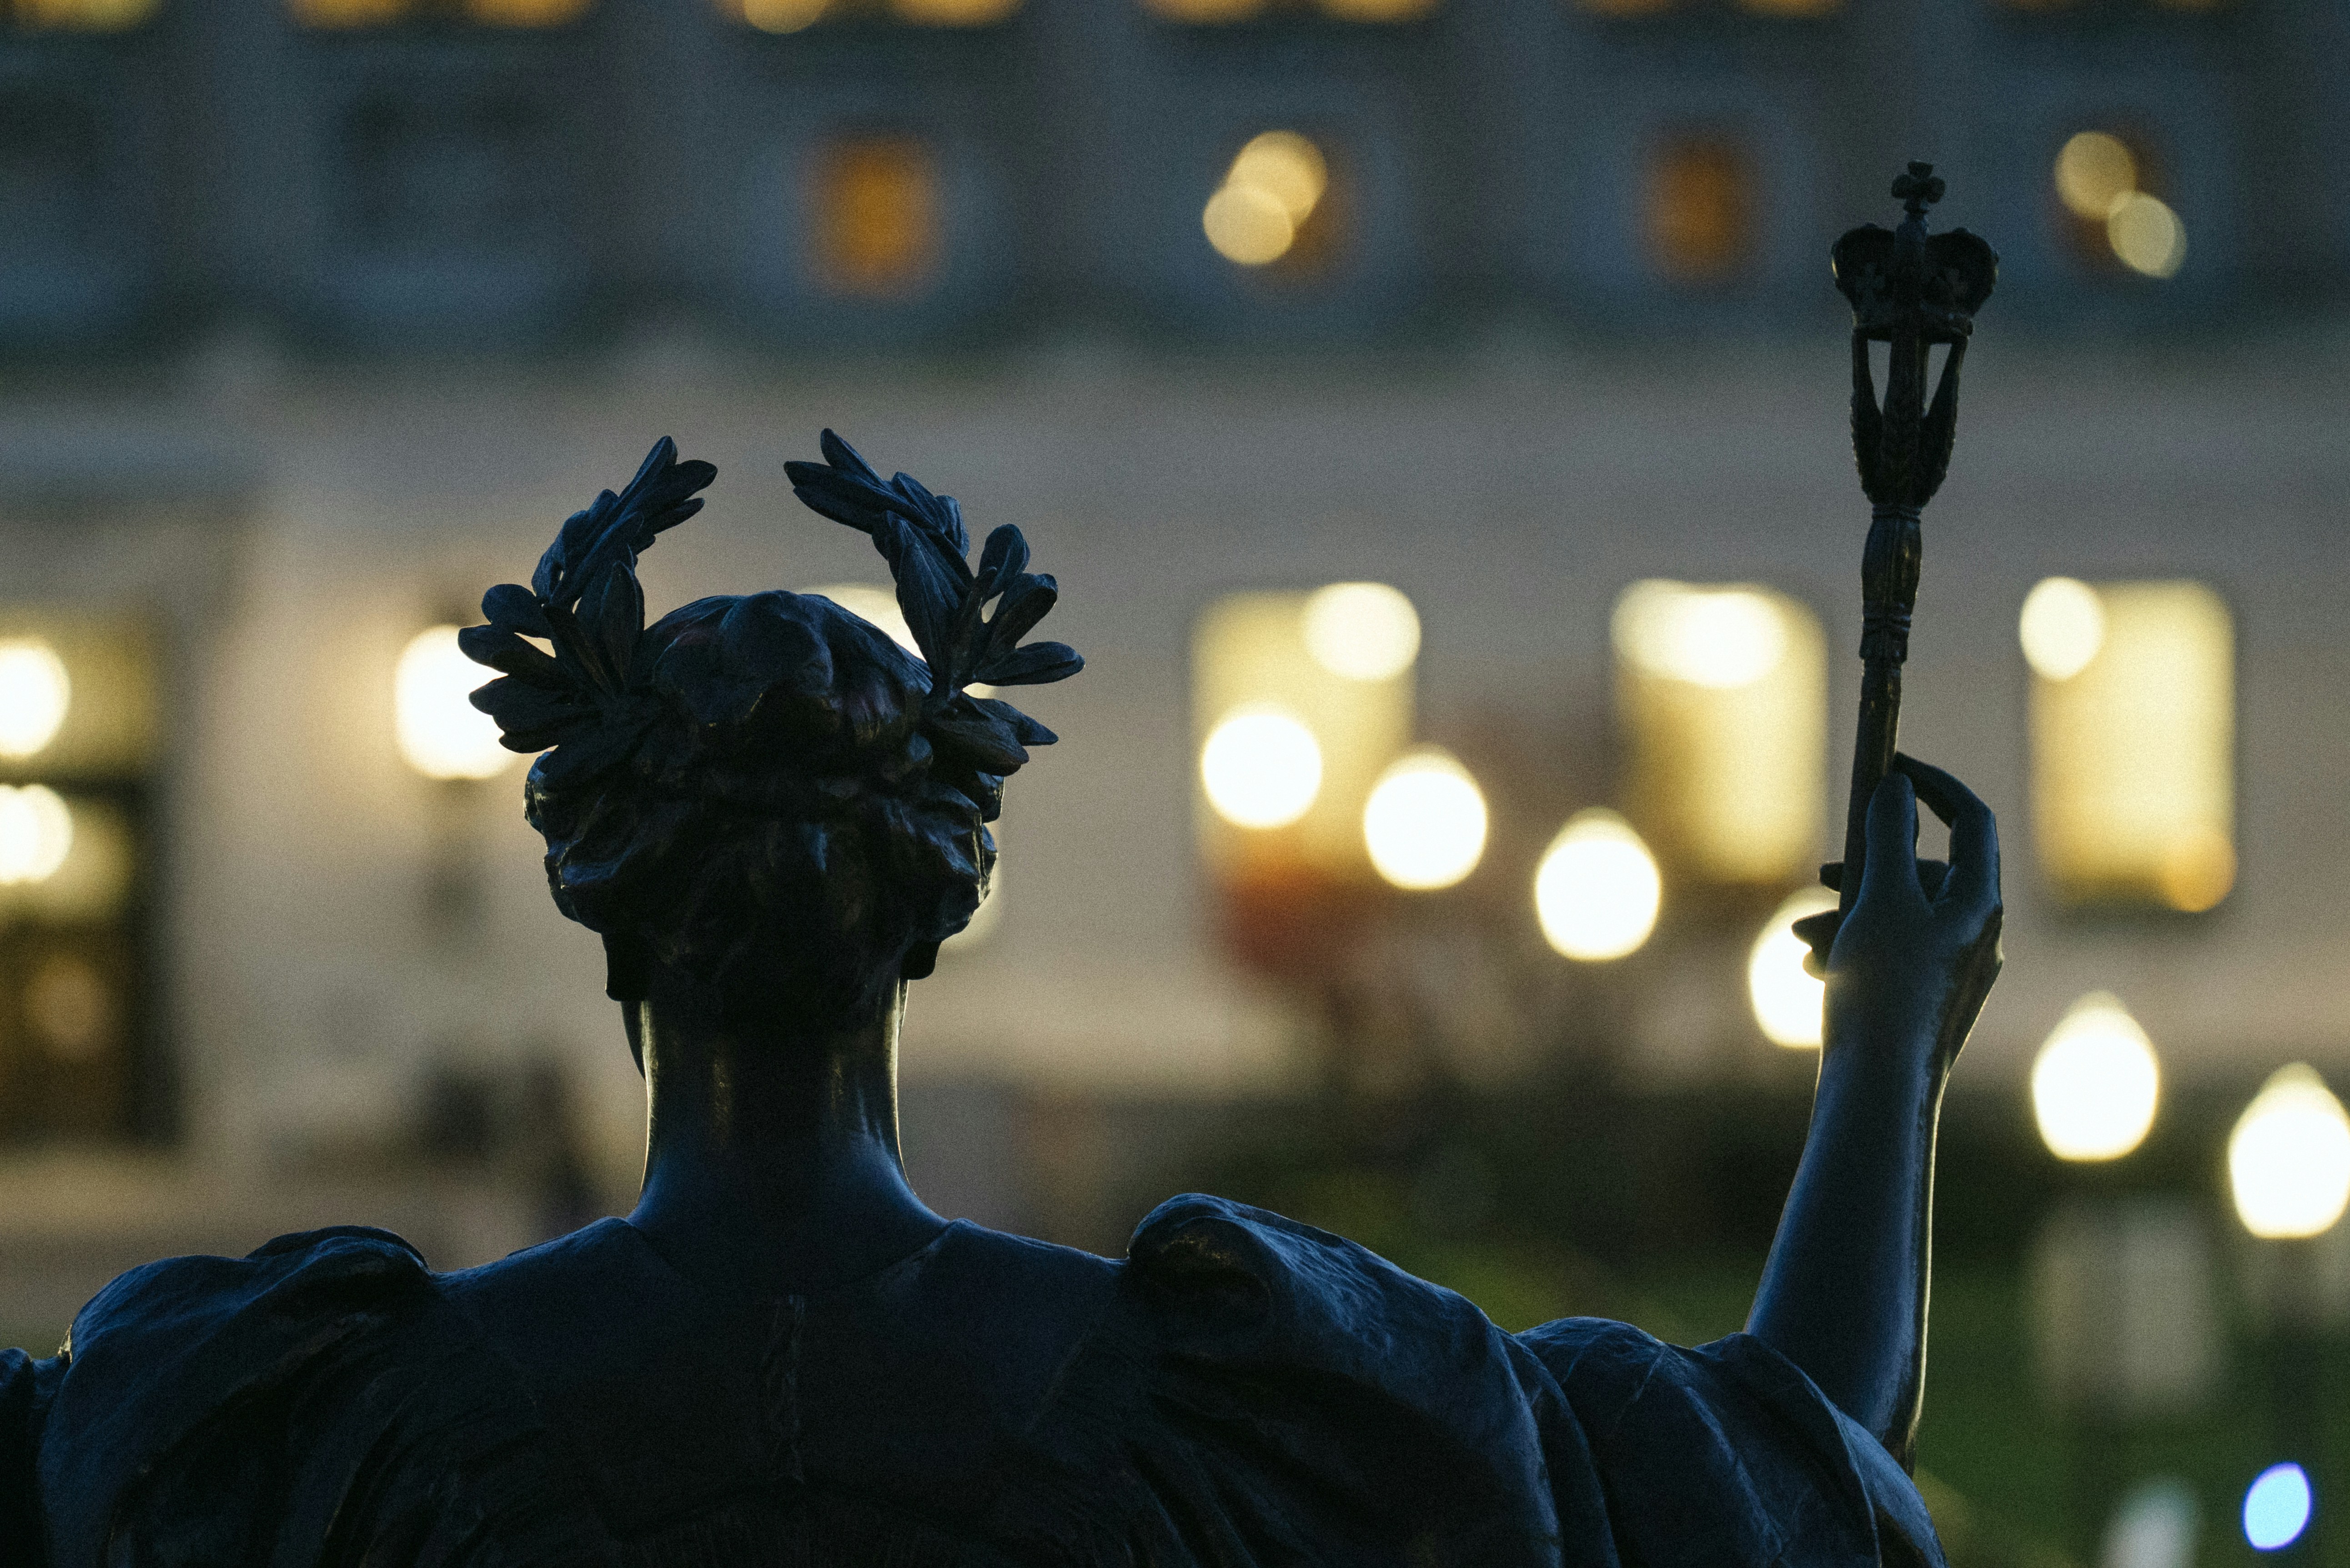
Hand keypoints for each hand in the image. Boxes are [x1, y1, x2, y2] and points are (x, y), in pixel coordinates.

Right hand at [1792, 755, 2001, 1071]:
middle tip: (1823, 876)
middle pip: (1925, 872)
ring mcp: (1958, 970)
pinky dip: (1855, 949)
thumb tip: (1895, 786)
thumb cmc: (1884, 990)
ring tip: (1803, 938)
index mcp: (1979, 903)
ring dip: (1849, 915)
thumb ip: (1886, 836)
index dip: (1933, 784)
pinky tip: (1816, 969)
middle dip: (1865, 869)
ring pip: (1901, 916)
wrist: (1881, 1086)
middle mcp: (1979, 934)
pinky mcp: (1933, 1001)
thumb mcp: (1879, 898)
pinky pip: (1895, 954)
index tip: (1891, 766)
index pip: (1970, 820)